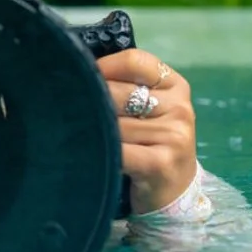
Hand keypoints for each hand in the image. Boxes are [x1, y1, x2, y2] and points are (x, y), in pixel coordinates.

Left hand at [96, 49, 196, 214]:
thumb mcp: (149, 109)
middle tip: (71, 111)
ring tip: (82, 135)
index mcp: (175, 85)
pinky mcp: (161, 163)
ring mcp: (174, 136)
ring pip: (115, 124)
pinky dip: (101, 151)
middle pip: (120, 93)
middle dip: (93, 102)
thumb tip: (80, 69)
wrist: (175, 190)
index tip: (84, 79)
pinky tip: (93, 153)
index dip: (104, 67)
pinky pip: (119, 150)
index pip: (135, 62)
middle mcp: (180, 107)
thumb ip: (125, 86)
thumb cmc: (151, 142)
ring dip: (95, 131)